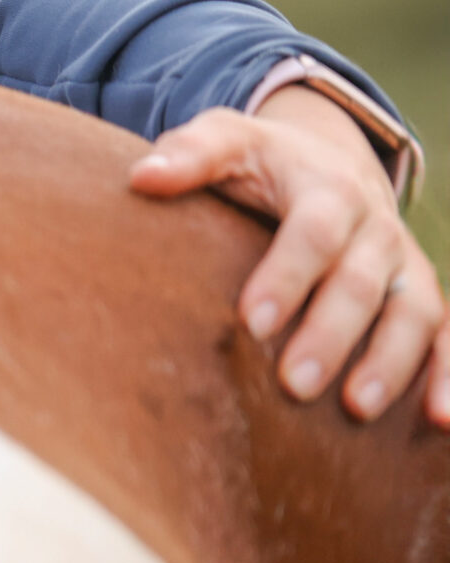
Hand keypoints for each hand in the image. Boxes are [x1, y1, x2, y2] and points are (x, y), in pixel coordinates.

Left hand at [132, 86, 448, 427]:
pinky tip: (440, 422)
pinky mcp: (422, 294)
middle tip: (294, 385)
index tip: (250, 323)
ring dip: (391, 363)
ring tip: (356, 410)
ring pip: (415, 313)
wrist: (326, 159)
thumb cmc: (259, 160)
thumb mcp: (226, 140)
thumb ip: (188, 154)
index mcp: (327, 187)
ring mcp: (406, 263)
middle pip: (362, 283)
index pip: (312, 232)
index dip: (286, 276)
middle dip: (331, 334)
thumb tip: (142, 177)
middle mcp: (377, 226)